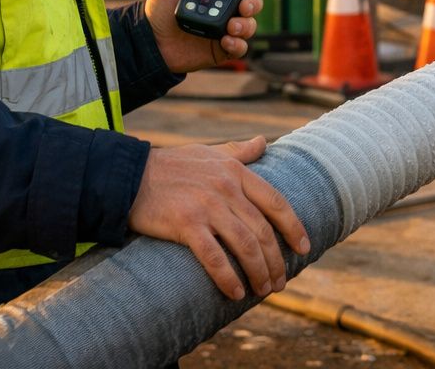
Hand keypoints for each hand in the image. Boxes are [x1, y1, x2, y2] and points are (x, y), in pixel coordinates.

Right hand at [127, 137, 310, 299]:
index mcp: (236, 171)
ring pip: (245, 246)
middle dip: (276, 260)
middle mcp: (227, 188)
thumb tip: (263, 141)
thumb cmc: (172, 165)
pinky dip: (228, 278)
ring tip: (263, 290)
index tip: (304, 248)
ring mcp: (207, 207)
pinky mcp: (186, 225)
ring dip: (258, 272)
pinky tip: (235, 292)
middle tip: (280, 281)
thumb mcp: (210, 152)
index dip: (294, 227)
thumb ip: (239, 151)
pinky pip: (214, 258)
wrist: (130, 175)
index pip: (276, 202)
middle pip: (263, 230)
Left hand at [145, 0, 268, 72]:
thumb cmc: (158, 11)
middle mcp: (225, 8)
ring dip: (246, 24)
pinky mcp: (222, 48)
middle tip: (244, 5)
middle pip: (253, 3)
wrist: (150, 41)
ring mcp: (225, 28)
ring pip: (250, 25)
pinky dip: (238, 44)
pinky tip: (226, 40)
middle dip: (254, 3)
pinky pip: (240, 47)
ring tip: (231, 26)